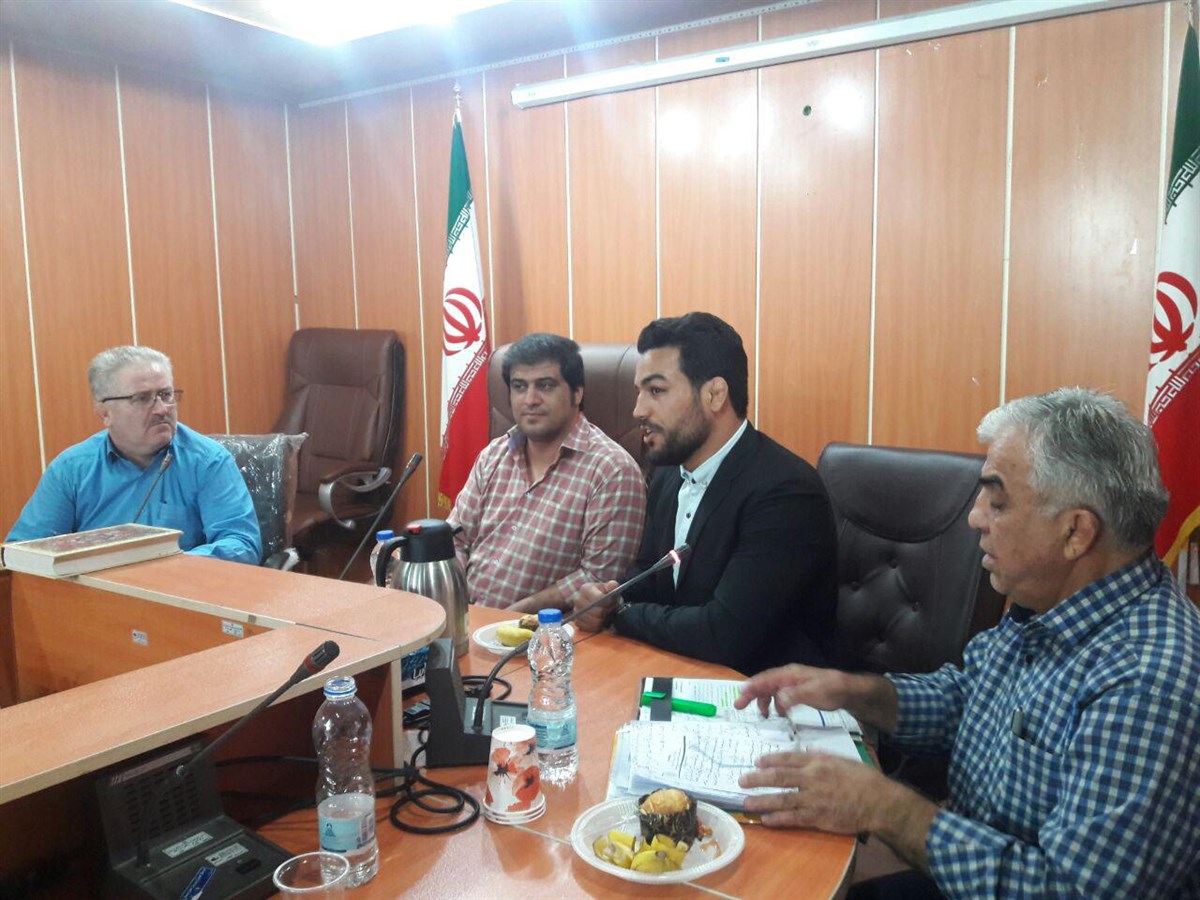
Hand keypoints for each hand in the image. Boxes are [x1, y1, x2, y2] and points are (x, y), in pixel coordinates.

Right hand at [574, 581, 617, 631]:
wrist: (595, 601)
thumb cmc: (603, 594)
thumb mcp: (608, 587)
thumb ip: (612, 586)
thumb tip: (612, 585)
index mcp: (585, 588)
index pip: (598, 598)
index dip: (607, 603)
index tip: (611, 603)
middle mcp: (578, 599)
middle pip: (596, 611)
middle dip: (606, 612)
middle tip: (609, 610)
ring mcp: (576, 611)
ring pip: (593, 621)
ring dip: (602, 620)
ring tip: (605, 616)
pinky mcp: (577, 622)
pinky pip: (589, 628)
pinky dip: (596, 627)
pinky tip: (600, 621)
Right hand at [734, 664, 848, 717]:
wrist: (848, 691)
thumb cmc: (831, 689)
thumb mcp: (814, 692)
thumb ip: (795, 695)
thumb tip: (778, 699)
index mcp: (789, 674)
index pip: (765, 679)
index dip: (751, 686)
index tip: (739, 695)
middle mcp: (788, 677)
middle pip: (764, 684)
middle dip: (751, 694)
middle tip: (739, 706)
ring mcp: (792, 684)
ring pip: (771, 691)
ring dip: (764, 701)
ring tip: (762, 715)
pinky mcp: (797, 692)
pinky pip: (780, 697)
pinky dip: (776, 704)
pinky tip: (779, 714)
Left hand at [738, 751, 886, 833]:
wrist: (879, 802)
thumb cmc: (863, 779)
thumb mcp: (841, 760)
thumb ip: (820, 757)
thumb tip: (803, 754)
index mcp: (818, 762)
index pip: (788, 758)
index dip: (770, 760)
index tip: (757, 761)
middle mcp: (811, 778)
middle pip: (778, 777)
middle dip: (758, 779)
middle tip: (742, 780)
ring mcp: (813, 799)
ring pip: (781, 799)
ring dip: (761, 801)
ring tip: (746, 802)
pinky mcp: (817, 817)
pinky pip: (793, 818)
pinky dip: (777, 819)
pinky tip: (766, 820)